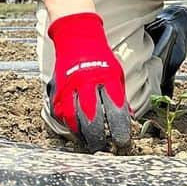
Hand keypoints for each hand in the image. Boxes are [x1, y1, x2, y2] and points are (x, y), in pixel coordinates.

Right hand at [47, 12, 130, 151]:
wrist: (76, 37)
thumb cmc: (100, 57)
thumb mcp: (116, 73)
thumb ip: (120, 96)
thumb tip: (128, 118)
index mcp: (106, 78)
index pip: (114, 110)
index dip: (119, 129)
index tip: (122, 142)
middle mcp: (87, 83)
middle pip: (92, 117)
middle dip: (98, 137)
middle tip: (103, 148)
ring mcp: (69, 85)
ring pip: (74, 117)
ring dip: (81, 133)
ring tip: (88, 142)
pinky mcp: (57, 88)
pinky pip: (60, 111)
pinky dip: (67, 123)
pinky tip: (75, 129)